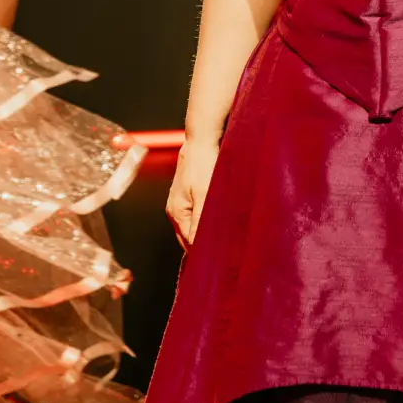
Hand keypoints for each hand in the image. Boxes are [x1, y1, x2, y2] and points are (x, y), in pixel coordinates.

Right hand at [166, 132, 218, 249]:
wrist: (201, 140)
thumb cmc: (202, 164)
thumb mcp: (204, 194)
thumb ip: (199, 221)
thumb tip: (196, 246)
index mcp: (177, 213)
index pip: (188, 243)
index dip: (202, 253)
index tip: (218, 262)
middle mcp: (177, 210)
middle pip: (190, 237)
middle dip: (204, 246)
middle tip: (224, 256)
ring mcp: (184, 203)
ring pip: (195, 226)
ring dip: (207, 234)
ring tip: (224, 243)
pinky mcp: (193, 195)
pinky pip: (200, 215)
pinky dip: (209, 222)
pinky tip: (221, 224)